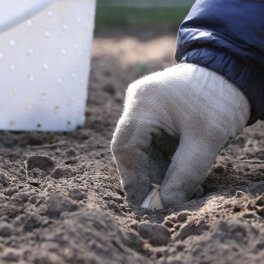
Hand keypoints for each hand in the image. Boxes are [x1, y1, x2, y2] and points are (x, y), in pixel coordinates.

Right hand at [111, 63, 249, 207]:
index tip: (147, 202)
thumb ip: (185, 174)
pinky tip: (182, 172)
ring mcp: (142, 108)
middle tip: (167, 199)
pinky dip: (164, 161)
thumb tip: (167, 203)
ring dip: (159, 172)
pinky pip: (151, 143)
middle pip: (131, 150)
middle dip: (149, 177)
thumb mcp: (207, 138)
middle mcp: (136, 104)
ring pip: (142, 149)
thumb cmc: (218, 98)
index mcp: (143, 103)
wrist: (229, 74)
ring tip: (184, 188)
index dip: (133, 177)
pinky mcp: (152, 114)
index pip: (125, 147)